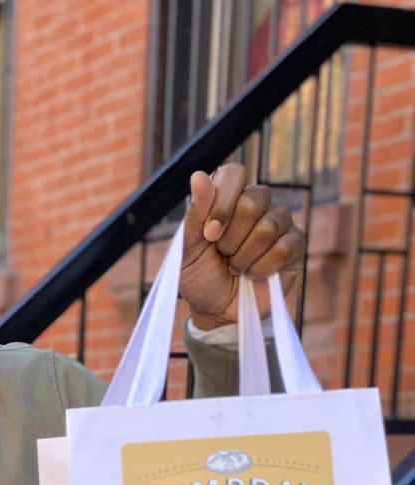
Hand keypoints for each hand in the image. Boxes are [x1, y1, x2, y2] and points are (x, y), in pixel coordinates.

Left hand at [179, 164, 305, 330]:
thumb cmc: (201, 277)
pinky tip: (255, 274)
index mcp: (229, 198)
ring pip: (269, 225)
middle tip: (223, 254)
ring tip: (237, 267)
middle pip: (254, 199)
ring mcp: (279, 223)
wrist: (217, 311)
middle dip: (232, 236)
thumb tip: (198, 175)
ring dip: (245, 255)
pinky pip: (284, 246)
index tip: (210, 234)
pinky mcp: (295, 245)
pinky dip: (263, 267)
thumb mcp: (188, 249)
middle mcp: (257, 204)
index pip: (234, 174)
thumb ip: (195, 214)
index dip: (222, 202)